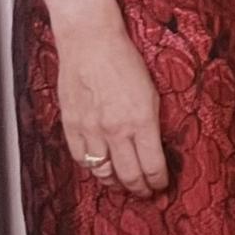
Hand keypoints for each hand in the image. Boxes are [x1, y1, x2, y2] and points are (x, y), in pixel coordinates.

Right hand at [54, 22, 168, 195]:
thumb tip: (155, 146)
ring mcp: (91, 129)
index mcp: (142, 120)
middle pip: (129, 175)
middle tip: (146, 193)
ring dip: (115, 183)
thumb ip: (152, 123)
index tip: (162, 184)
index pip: (153, 165)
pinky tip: (100, 168)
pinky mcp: (71, 125)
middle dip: (140, 188)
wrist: (91, 41)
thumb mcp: (153, 92)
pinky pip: (81, 158)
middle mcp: (115, 129)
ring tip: (123, 185)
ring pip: (103, 172)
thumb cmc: (124, 60)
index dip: (159, 181)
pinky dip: (92, 168)